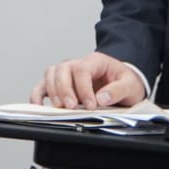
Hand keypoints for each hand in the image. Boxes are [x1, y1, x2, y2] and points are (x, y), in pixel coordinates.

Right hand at [29, 52, 145, 109]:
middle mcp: (78, 64)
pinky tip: (39, 106)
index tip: (90, 105)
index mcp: (96, 61)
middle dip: (64, 90)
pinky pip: (42, 85)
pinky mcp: (60, 85)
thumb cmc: (125, 83)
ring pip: (50, 74)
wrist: (124, 85)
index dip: (83, 88)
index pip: (82, 70)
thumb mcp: (130, 86)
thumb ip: (118, 90)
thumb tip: (101, 98)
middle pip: (62, 70)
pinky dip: (38, 95)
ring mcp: (67, 74)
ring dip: (52, 91)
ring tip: (60, 107)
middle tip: (72, 107)